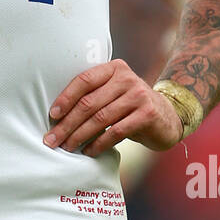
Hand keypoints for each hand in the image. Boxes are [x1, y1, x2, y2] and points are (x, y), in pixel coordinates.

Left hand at [45, 59, 181, 157]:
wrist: (167, 116)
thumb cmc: (130, 106)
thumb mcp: (113, 93)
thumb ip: (93, 95)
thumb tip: (57, 116)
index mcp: (114, 68)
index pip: (84, 81)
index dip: (65, 98)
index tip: (52, 116)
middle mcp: (126, 78)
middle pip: (89, 103)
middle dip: (68, 123)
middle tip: (52, 139)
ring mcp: (138, 95)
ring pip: (100, 118)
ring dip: (80, 136)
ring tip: (68, 147)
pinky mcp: (147, 114)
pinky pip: (116, 131)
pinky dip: (99, 143)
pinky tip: (89, 151)